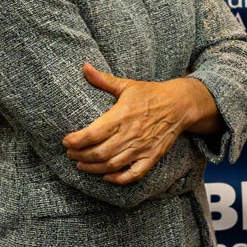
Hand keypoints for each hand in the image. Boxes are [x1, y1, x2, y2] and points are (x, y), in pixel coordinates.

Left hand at [62, 65, 217, 184]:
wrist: (180, 105)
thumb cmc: (151, 94)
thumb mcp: (127, 85)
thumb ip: (104, 80)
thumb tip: (84, 67)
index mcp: (123, 114)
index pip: (94, 133)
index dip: (77, 140)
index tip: (66, 141)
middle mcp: (131, 133)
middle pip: (99, 152)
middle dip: (80, 155)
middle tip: (70, 153)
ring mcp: (142, 147)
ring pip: (112, 165)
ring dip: (93, 168)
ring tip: (81, 164)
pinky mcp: (151, 156)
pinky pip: (134, 174)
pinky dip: (119, 179)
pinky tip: (107, 176)